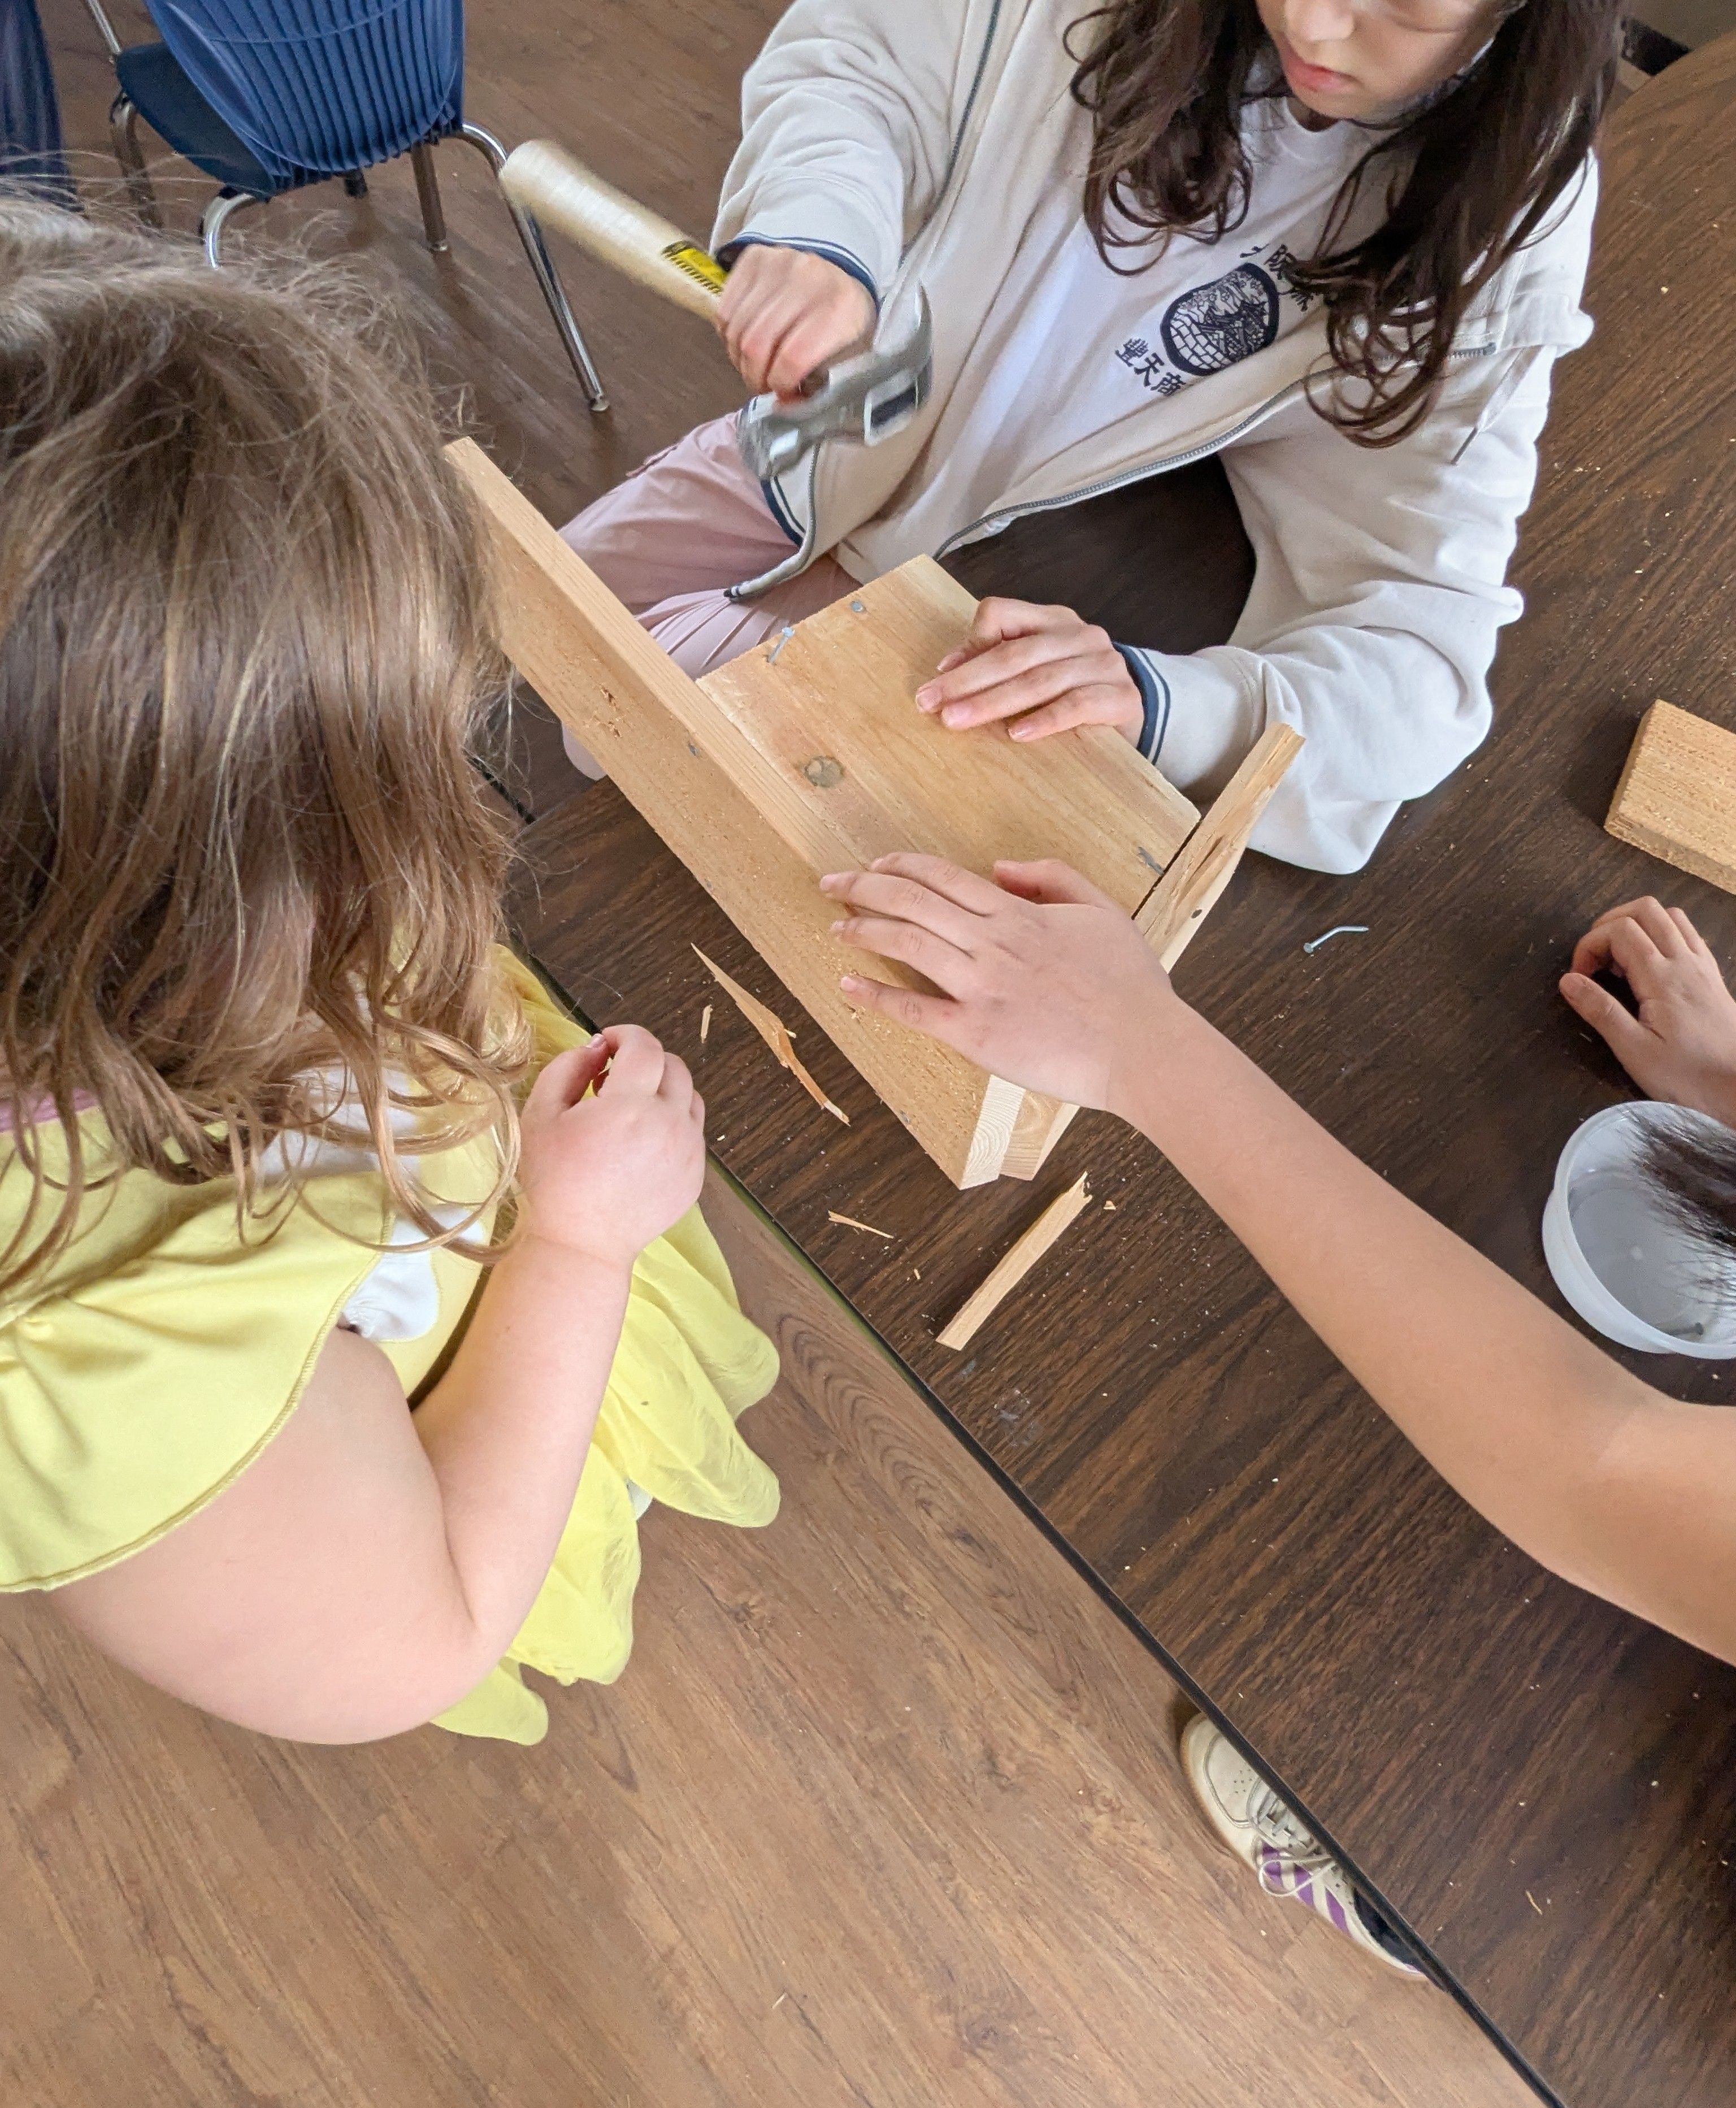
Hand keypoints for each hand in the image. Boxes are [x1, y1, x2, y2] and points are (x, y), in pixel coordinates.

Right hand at [516, 1026, 704, 1268]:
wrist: (581, 1243)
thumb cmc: (554, 1179)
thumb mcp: (541, 1114)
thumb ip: (568, 1067)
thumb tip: (597, 1047)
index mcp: (631, 1105)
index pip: (645, 1045)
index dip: (625, 1035)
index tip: (606, 1046)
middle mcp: (669, 1124)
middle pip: (674, 1066)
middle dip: (644, 1060)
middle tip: (612, 1079)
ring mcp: (688, 1151)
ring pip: (690, 1098)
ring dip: (663, 1090)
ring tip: (630, 1111)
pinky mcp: (695, 1176)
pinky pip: (693, 1132)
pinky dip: (672, 1124)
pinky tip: (641, 1143)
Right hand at [714, 245, 874, 397]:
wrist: (839, 271)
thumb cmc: (842, 320)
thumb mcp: (848, 352)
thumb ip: (820, 384)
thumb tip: (784, 406)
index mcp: (838, 308)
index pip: (793, 357)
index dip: (780, 384)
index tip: (782, 393)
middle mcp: (807, 279)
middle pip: (757, 344)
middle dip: (755, 376)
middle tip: (762, 385)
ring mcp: (777, 263)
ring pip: (736, 330)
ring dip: (739, 359)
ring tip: (754, 365)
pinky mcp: (753, 258)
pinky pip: (725, 311)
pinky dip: (729, 335)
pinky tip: (745, 340)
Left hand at [820, 853, 1184, 1112]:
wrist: (1142, 1047)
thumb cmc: (1129, 984)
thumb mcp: (1101, 910)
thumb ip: (1052, 877)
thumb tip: (1000, 868)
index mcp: (1019, 915)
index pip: (944, 878)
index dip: (902, 867)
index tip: (874, 866)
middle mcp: (992, 944)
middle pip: (912, 903)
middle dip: (863, 889)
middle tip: (831, 885)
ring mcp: (981, 989)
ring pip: (906, 945)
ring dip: (863, 931)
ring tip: (836, 927)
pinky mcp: (975, 1035)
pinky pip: (914, 1010)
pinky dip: (876, 996)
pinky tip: (848, 984)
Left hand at [912, 599, 1143, 744]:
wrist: (1137, 716)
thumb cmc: (1074, 693)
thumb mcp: (1036, 671)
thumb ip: (998, 662)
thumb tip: (947, 669)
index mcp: (1052, 621)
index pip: (1001, 613)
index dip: (968, 643)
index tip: (939, 678)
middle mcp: (1080, 635)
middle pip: (1014, 653)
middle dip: (968, 680)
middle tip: (931, 703)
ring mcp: (1103, 664)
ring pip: (1040, 680)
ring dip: (993, 702)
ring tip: (959, 720)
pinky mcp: (1120, 697)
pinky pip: (1077, 706)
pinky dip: (1045, 721)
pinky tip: (1017, 735)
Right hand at [1560, 898, 1735, 1125]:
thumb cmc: (1688, 1074)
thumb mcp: (1634, 1051)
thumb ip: (1601, 1011)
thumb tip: (1568, 981)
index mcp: (1661, 978)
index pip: (1619, 931)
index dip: (1589, 946)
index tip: (1578, 978)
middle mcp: (1684, 961)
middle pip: (1644, 910)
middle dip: (1609, 925)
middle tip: (1594, 960)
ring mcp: (1701, 965)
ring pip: (1669, 915)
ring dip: (1637, 924)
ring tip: (1620, 959)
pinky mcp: (1710, 974)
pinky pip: (1687, 933)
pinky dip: (1662, 933)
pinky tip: (1649, 962)